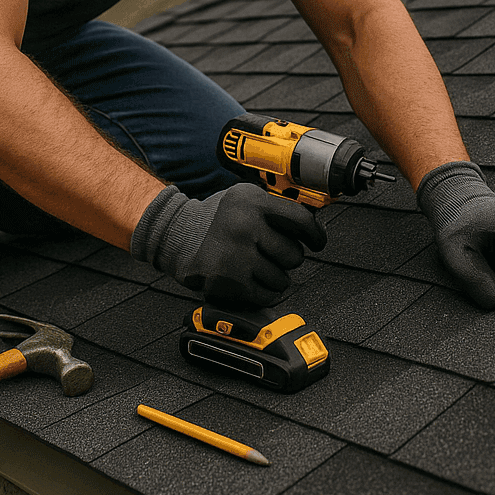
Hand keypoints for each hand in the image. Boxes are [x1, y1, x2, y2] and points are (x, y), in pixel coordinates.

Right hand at [130, 183, 326, 307]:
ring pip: (282, 278)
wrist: (177, 235)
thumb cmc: (216, 219)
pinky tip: (250, 280)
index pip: (300, 220)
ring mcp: (236, 255)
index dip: (315, 235)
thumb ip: (276, 208)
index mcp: (251, 202)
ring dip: (274, 277)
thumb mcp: (244, 199)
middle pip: (293, 254)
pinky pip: (267, 295)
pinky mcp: (229, 281)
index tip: (317, 242)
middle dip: (287, 258)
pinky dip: (264, 293)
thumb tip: (314, 226)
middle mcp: (244, 226)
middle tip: (269, 253)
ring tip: (255, 266)